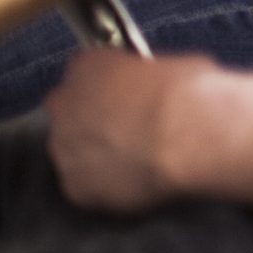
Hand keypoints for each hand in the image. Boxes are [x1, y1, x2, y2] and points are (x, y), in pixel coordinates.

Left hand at [44, 50, 213, 213]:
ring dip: (97, 152)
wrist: (188, 138)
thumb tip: (149, 89)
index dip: (109, 84)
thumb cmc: (188, 93)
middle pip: (69, 111)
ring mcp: (64, 149)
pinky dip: (106, 183)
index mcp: (86, 67)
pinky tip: (136, 179)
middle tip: (130, 126)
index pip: (85, 70)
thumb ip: (143, 78)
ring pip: (74, 150)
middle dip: (93, 118)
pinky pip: (87, 185)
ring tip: (137, 157)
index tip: (129, 92)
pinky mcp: (75, 187)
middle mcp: (64, 106)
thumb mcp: (171, 66)